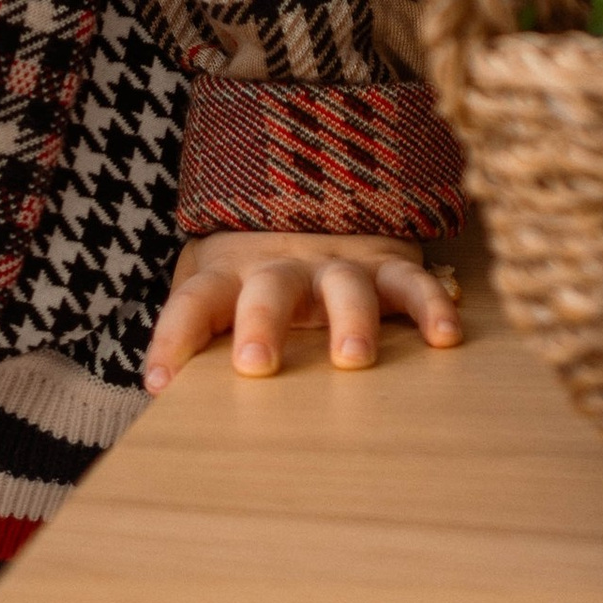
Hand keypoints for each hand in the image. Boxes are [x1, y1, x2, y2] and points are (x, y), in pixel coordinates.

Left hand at [142, 230, 462, 392]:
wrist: (311, 197)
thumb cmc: (251, 279)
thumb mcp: (214, 296)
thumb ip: (195, 340)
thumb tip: (159, 405)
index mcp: (232, 278)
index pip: (194, 301)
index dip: (173, 337)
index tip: (158, 383)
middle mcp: (284, 269)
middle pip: (269, 288)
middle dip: (263, 324)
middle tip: (256, 366)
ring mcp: (338, 265)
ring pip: (345, 284)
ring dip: (350, 319)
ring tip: (353, 360)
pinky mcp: (386, 264)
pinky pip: (411, 281)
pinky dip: (429, 305)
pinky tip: (445, 337)